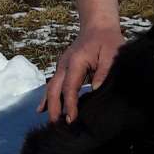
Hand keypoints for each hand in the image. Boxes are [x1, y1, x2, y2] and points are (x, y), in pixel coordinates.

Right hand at [38, 0, 124, 121]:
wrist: (98, 26)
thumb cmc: (107, 40)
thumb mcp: (112, 54)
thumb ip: (103, 71)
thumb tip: (95, 89)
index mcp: (76, 61)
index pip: (70, 87)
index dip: (69, 104)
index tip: (72, 119)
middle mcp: (64, 64)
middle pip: (54, 89)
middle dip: (55, 109)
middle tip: (58, 126)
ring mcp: (61, 66)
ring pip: (50, 88)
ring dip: (50, 106)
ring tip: (52, 124)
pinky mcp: (62, 69)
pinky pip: (52, 85)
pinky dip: (47, 98)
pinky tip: (41, 110)